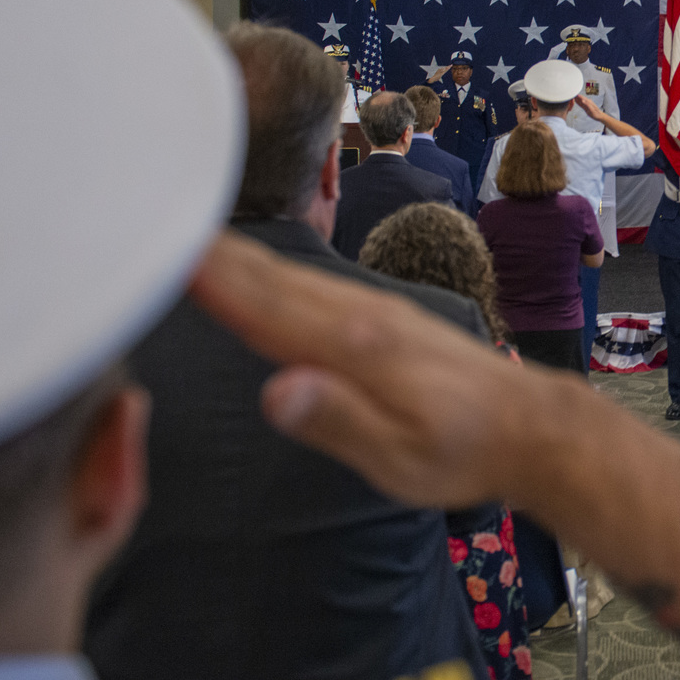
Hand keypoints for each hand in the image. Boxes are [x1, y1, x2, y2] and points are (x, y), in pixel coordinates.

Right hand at [189, 231, 526, 508]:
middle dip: (215, 253)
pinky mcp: (387, 317)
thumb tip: (278, 392)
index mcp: (357, 348)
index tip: (163, 251)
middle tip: (150, 221)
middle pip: (276, 279)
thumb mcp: (399, 458)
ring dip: (242, 256)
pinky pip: (318, 285)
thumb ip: (337, 421)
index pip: (268, 309)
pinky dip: (278, 271)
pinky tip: (262, 272)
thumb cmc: (463, 453)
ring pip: (297, 276)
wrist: (530, 426)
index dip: (215, 281)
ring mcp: (377, 311)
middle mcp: (364, 316)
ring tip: (190, 236)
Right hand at [574, 94, 602, 118]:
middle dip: (577, 97)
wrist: (599, 116)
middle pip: (581, 98)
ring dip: (577, 99)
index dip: (578, 96)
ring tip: (573, 97)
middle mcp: (587, 102)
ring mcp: (586, 105)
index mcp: (589, 102)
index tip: (575, 94)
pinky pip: (581, 104)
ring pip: (580, 101)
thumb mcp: (592, 110)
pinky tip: (576, 101)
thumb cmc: (596, 113)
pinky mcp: (586, 107)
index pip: (582, 98)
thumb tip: (582, 100)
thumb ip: (587, 105)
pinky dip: (578, 102)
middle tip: (572, 94)